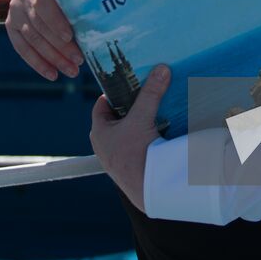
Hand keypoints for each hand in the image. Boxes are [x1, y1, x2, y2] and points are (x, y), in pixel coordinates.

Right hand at [5, 0, 82, 80]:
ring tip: (72, 71)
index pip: (44, 3)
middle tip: (79, 61)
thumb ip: (79, 2)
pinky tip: (52, 75)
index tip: (70, 37)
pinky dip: (38, 63)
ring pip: (33, 40)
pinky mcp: (11, 25)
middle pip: (40, 26)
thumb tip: (99, 24)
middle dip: (60, 47)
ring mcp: (15, 12)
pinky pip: (22, 48)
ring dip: (53, 59)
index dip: (55, 21)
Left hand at [91, 64, 169, 212]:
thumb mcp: (141, 118)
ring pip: (127, 132)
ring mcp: (118, 157)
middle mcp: (105, 145)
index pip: (102, 105)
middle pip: (117, 118)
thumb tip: (161, 69)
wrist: (147, 190)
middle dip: (131, 106)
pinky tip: (161, 131)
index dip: (114, 92)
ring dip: (140, 122)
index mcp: (99, 132)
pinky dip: (146, 137)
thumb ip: (151, 94)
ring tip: (155, 109)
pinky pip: (137, 145)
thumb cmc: (135, 155)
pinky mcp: (131, 167)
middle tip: (145, 94)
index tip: (128, 83)